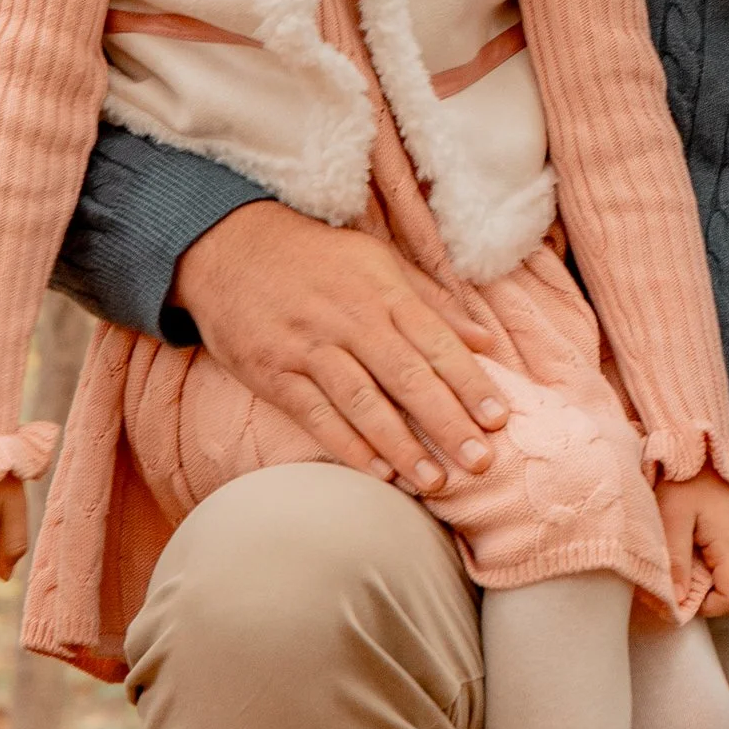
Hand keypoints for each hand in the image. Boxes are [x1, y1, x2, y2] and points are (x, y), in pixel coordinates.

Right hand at [172, 201, 508, 494]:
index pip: (436, 343)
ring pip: (363, 402)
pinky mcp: (273, 372)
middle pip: (406, 377)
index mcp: (382, 291)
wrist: (230, 246)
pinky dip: (348, 446)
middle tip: (480, 462)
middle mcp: (350, 319)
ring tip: (435, 481)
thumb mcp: (379, 262)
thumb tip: (484, 340)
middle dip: (446, 422)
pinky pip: (316, 415)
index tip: (498, 419)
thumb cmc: (318, 259)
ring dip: (402, 446)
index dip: (469, 383)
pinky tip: (378, 473)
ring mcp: (309, 347)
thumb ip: (433, 304)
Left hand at [657, 471, 728, 616]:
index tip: (680, 594)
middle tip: (677, 582)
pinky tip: (692, 553)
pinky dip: (713, 571)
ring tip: (683, 565)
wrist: (698, 449)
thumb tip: (678, 600)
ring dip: (709, 584)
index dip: (707, 606)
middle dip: (705, 598)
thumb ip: (675, 561)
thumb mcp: (671, 517)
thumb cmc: (683, 479)